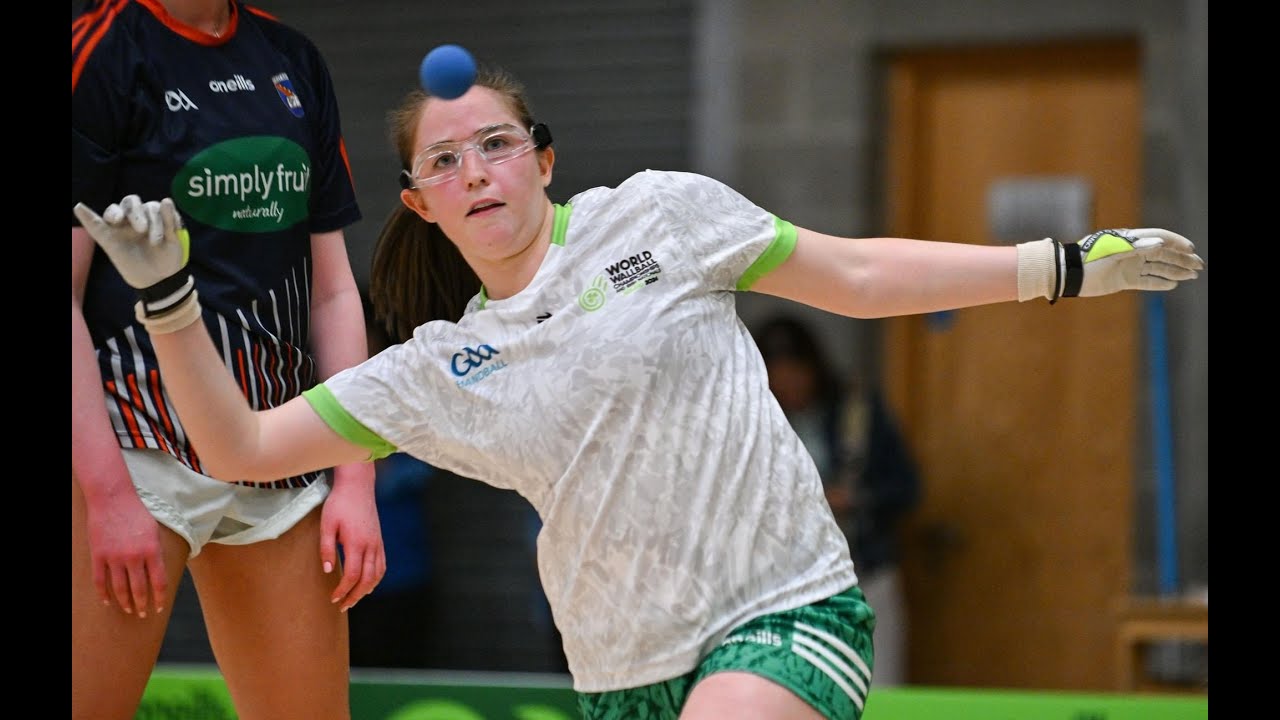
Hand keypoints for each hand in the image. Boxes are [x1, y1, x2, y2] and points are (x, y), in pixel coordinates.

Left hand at [72, 195, 189, 290]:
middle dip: (136, 213)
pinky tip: (171, 226)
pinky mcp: (171, 225)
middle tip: (141, 230)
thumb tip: (76, 206)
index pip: (116, 208)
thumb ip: (95, 227)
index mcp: (120, 224)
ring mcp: (153, 221)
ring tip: (156, 243)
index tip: (117, 221)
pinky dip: (170, 214)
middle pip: (133, 202)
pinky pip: (170, 213)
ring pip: (153, 207)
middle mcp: (135, 219)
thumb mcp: (111, 247)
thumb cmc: (131, 265)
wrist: (157, 280)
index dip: (116, 212)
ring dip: (155, 223)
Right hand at [86, 487, 168, 618]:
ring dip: (125, 602)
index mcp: (152, 550)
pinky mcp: (98, 555)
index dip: (160, 598)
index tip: (160, 608)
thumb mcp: (155, 531)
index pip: (159, 582)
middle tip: (143, 614)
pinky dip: (103, 594)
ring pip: (120, 588)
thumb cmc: (138, 513)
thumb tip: (160, 572)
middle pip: (139, 589)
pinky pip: (100, 581)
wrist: (113, 499)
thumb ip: (157, 552)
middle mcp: (134, 556)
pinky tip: (107, 602)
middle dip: (142, 605)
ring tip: (128, 610)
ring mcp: (114, 557)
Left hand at [321, 463, 385, 611]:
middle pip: (367, 579)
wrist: (358, 486)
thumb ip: (326, 548)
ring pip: (378, 574)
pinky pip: (382, 564)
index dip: (343, 590)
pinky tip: (368, 582)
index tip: (333, 598)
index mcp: (356, 543)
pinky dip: (376, 578)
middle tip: (343, 605)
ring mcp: (378, 543)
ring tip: (355, 598)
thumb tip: (328, 570)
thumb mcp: (326, 524)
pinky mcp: (380, 539)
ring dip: (367, 589)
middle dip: (355, 595)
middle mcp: (371, 545)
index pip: (352, 575)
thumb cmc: (339, 503)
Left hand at [1071, 228, 1203, 297]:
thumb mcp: (1114, 251)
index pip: (1159, 238)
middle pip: (1163, 254)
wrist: (1070, 273)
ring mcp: (1129, 266)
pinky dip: (1159, 283)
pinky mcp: (1124, 280)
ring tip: (1191, 275)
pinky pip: (1146, 281)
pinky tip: (1173, 284)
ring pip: (1157, 268)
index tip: (1191, 249)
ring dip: (1175, 271)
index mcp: (1131, 239)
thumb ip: (1138, 247)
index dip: (1176, 242)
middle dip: (1181, 259)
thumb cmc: (1090, 257)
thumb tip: (1162, 243)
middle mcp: (1133, 252)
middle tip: (1198, 266)